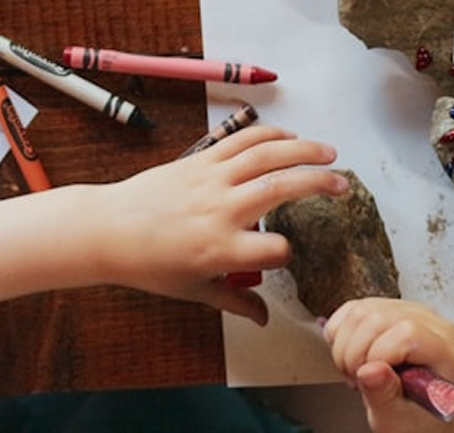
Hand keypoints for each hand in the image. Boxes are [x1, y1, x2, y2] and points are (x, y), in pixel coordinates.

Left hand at [90, 125, 346, 323]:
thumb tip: (266, 319)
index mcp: (222, 249)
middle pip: (282, 188)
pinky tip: (290, 136)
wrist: (109, 229)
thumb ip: (236, 302)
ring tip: (330, 151)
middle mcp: (222, 210)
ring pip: (266, 155)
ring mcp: (212, 180)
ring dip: (303, 149)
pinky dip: (268, 134)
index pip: (275, 250)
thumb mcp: (195, 291)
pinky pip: (241, 140)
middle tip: (344, 185)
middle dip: (318, 184)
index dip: (288, 254)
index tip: (287, 255)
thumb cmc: (150, 264)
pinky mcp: (201, 159)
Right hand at [325, 297, 453, 432]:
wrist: (416, 414)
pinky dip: (340, 334)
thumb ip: (385, 395)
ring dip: (345, 345)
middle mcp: (429, 323)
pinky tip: (352, 355)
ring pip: (361, 312)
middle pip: (378, 318)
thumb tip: (371, 370)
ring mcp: (407, 311)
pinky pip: (352, 309)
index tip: (369, 378)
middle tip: (358, 379)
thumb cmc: (417, 418)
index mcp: (444, 350)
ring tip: (357, 371)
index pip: (408, 333)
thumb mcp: (399, 418)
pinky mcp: (386, 308)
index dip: (379, 354)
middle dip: (355, 354)